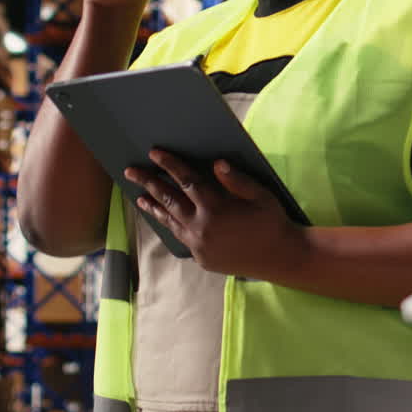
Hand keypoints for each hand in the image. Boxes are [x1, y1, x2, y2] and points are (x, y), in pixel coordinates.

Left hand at [125, 150, 306, 279]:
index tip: (154, 152)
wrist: (280, 258)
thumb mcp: (260, 195)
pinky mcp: (202, 259)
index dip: (170, 164)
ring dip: (153, 207)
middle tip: (131, 171)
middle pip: (169, 200)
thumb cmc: (272, 221)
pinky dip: (170, 225)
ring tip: (139, 197)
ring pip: (170, 222)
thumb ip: (236, 179)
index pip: (186, 180)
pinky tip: (164, 218)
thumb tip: (215, 163)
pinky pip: (181, 238)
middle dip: (149, 183)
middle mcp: (202, 228)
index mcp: (216, 208)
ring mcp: (199, 246)